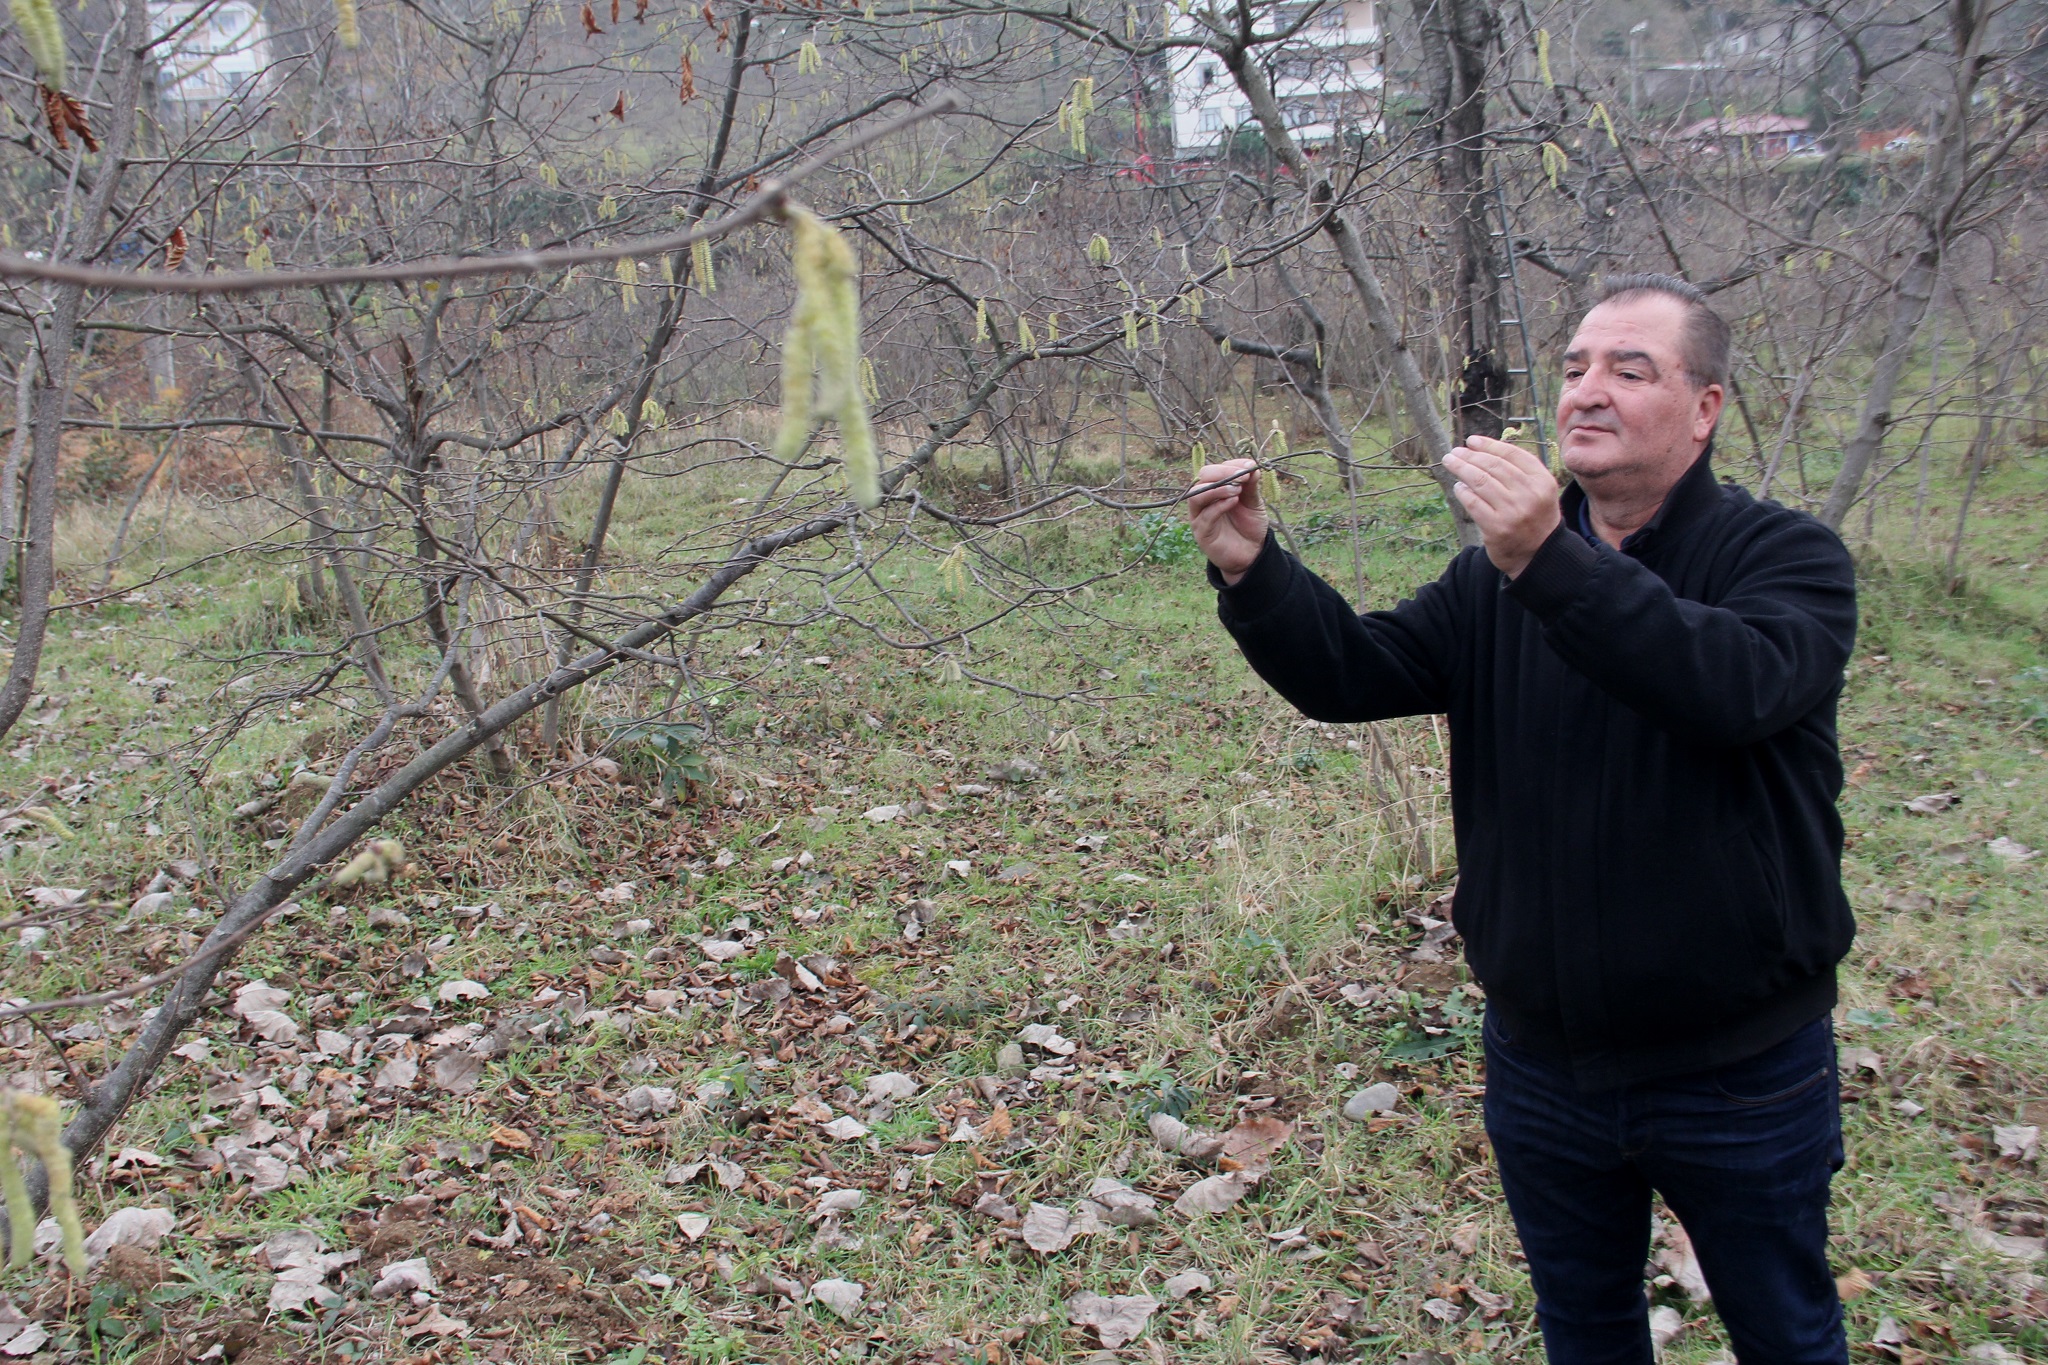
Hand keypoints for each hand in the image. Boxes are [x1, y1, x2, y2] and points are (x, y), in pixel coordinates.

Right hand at [1186, 458, 1266, 584]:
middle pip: (1201, 477)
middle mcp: (1204, 499)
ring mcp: (1200, 515)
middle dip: (1222, 473)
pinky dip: (1219, 505)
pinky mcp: (1201, 532)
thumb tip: (1252, 467)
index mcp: (1215, 489)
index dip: (1231, 465)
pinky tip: (1234, 502)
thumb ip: (1251, 486)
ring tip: (1237, 490)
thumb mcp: (1254, 502)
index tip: (1249, 467)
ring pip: (1196, 495)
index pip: (1216, 469)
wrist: (1252, 553)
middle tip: (1242, 476)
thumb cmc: (1250, 525)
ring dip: (1218, 488)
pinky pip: (1205, 515)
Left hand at [1443, 436, 1561, 578]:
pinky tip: (1458, 486)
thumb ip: (1520, 471)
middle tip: (1454, 452)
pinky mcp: (1496, 528)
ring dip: (1461, 469)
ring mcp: (1513, 512)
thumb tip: (1483, 449)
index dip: (1489, 445)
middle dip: (1470, 456)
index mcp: (1543, 481)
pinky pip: (1473, 503)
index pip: (1512, 455)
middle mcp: (1529, 494)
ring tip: (1451, 463)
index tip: (1471, 441)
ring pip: (1480, 481)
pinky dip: (1462, 492)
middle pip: (1493, 466)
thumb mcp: (1539, 491)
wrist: (1539, 555)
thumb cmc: (1534, 517)